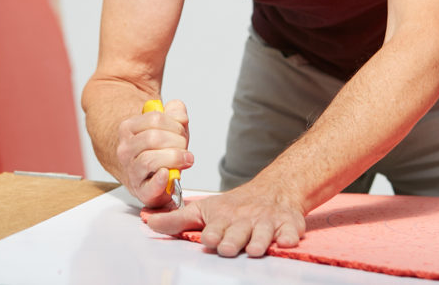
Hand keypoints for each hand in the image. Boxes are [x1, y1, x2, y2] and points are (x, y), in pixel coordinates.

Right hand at [116, 99, 192, 206]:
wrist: (149, 175)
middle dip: (177, 141)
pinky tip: (167, 174)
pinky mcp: (141, 191)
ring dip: (174, 158)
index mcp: (128, 128)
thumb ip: (176, 112)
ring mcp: (131, 170)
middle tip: (184, 147)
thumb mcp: (169, 125)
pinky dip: (160, 180)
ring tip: (184, 159)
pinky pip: (149, 186)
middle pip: (152, 138)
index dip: (175, 124)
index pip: (155, 119)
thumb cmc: (159, 149)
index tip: (181, 132)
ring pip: (149, 160)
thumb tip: (180, 116)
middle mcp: (125, 149)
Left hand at [145, 182, 305, 257]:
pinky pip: (290, 231)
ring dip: (259, 240)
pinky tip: (287, 240)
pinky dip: (289, 236)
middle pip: (238, 231)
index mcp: (224, 219)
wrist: (272, 190)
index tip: (208, 239)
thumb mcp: (204, 210)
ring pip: (263, 233)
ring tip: (255, 248)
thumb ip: (177, 220)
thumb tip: (148, 223)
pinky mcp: (287, 225)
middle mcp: (244, 221)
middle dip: (233, 239)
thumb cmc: (234, 206)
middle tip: (228, 247)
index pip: (216, 227)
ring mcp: (266, 223)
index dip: (213, 233)